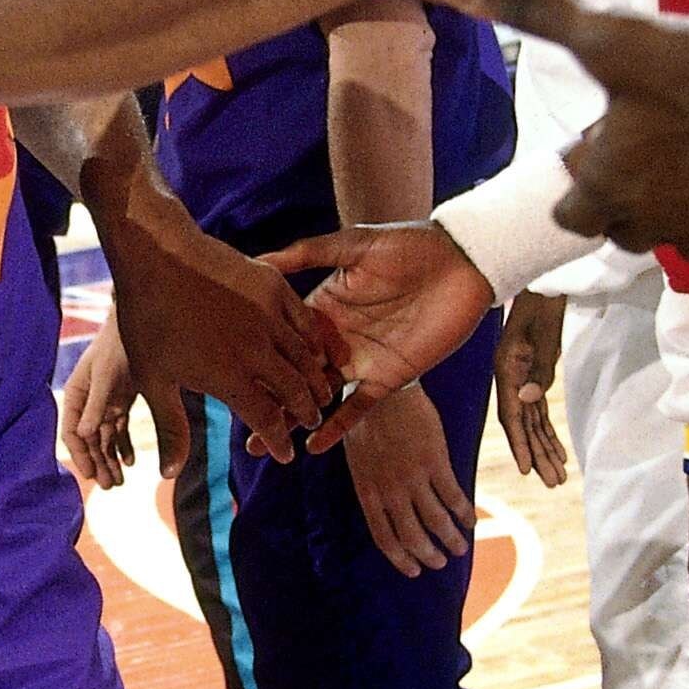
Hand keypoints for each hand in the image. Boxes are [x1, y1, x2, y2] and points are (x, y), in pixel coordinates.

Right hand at [61, 312, 135, 488]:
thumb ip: (98, 404)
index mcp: (76, 394)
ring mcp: (105, 400)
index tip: (91, 475)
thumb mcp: (107, 375)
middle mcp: (88, 400)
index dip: (80, 455)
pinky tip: (130, 461)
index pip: (71, 432)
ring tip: (120, 481)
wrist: (141, 320)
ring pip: (105, 437)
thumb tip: (83, 434)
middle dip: (99, 463)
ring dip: (111, 459)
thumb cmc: (118, 344)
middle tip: (111, 487)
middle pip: (89, 439)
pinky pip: (119, 428)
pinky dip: (124, 445)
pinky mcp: (122, 399)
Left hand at [102, 171, 338, 479]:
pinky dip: (315, 342)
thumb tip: (169, 475)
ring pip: (306, 359)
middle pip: (296, 392)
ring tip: (320, 394)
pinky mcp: (274, 288)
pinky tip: (316, 351)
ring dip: (316, 381)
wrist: (157, 256)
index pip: (267, 420)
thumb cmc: (148, 320)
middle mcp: (257, 351)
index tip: (286, 455)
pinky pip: (306, 321)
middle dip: (306, 413)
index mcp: (229, 378)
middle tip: (310, 422)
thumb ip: (171, 428)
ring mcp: (269, 318)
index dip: (279, 441)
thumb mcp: (154, 380)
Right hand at [254, 219, 494, 442]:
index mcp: (325, 306)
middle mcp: (337, 337)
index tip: (225, 369)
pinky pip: (358, 407)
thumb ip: (308, 253)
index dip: (258, 353)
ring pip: (318, 396)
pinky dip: (337, 427)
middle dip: (266, 395)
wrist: (462, 262)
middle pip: (294, 373)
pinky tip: (313, 446)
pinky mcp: (390, 376)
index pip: (284, 335)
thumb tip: (260, 258)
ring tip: (262, 444)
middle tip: (234, 419)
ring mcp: (361, 360)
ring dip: (292, 419)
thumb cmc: (410, 245)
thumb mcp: (354, 243)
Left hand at [344, 382, 475, 574]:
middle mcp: (390, 490)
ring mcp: (414, 477)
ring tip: (460, 547)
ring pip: (437, 522)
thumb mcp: (356, 456)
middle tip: (441, 562)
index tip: (414, 571)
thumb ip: (369, 484)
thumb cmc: (366, 419)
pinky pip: (454, 497)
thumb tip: (377, 506)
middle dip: (429, 555)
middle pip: (413, 536)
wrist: (384, 387)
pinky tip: (470, 520)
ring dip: (451, 539)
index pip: (384, 537)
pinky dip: (464, 513)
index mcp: (367, 491)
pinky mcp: (436, 462)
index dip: (401, 559)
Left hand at [451, 0, 688, 266]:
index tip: (604, 141)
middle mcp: (652, 225)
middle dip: (633, 192)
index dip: (583, 172)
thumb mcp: (626, 39)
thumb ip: (543, 10)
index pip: (569, 201)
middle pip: (623, 222)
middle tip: (661, 145)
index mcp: (609, 182)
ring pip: (684, 228)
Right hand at [496, 290, 568, 486]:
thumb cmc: (543, 303)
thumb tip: (529, 398)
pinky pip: (539, 412)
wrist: (545, 284)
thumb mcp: (543, 334)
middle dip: (538, 455)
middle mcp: (510, 378)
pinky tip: (558, 451)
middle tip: (553, 482)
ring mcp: (520, 378)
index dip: (518, 443)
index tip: (525, 469)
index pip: (511, 415)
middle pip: (523, 425)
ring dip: (545, 449)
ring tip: (558, 475)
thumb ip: (538, 368)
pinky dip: (548, 432)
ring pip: (532, 422)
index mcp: (506, 369)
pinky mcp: (533, 376)